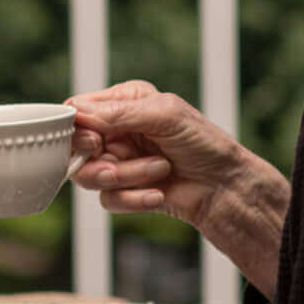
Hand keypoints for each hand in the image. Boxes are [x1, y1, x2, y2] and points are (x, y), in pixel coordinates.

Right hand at [68, 80, 290, 296]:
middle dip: (100, 161)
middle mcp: (118, 131)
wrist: (226, 187)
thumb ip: (119, 113)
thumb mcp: (164, 115)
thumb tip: (77, 112)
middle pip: (76, 149)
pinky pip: (108, 200)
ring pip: (90, 176)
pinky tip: (158, 195)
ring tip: (159, 171)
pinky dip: (133, 199)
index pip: (77, 110)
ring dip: (126, 178)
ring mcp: (120, 162)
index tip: (95, 141)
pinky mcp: (126, 191)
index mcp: (124, 102)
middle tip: (117, 162)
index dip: (77, 128)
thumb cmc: (204, 143)